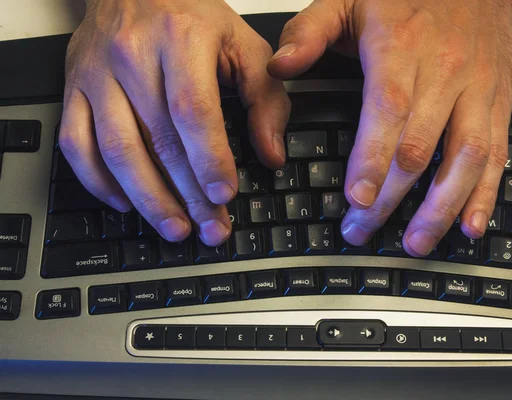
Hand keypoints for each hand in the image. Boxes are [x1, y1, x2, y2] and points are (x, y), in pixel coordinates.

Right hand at [60, 0, 289, 245]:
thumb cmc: (190, 15)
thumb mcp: (242, 43)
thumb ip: (265, 98)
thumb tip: (272, 154)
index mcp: (180, 39)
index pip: (193, 110)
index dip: (209, 158)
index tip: (224, 194)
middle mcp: (132, 56)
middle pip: (158, 140)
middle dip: (188, 194)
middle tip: (210, 227)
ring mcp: (95, 74)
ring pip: (115, 150)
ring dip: (147, 199)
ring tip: (176, 228)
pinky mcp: (73, 88)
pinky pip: (76, 145)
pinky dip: (99, 182)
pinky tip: (127, 203)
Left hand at [268, 0, 511, 256]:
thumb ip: (310, 32)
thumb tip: (279, 65)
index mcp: (401, 48)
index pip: (388, 111)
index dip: (373, 159)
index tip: (358, 199)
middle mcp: (445, 73)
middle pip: (420, 147)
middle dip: (392, 198)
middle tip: (363, 231)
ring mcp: (478, 90)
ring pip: (466, 158)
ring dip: (441, 207)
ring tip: (416, 242)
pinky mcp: (499, 102)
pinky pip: (498, 153)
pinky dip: (486, 193)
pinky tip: (471, 225)